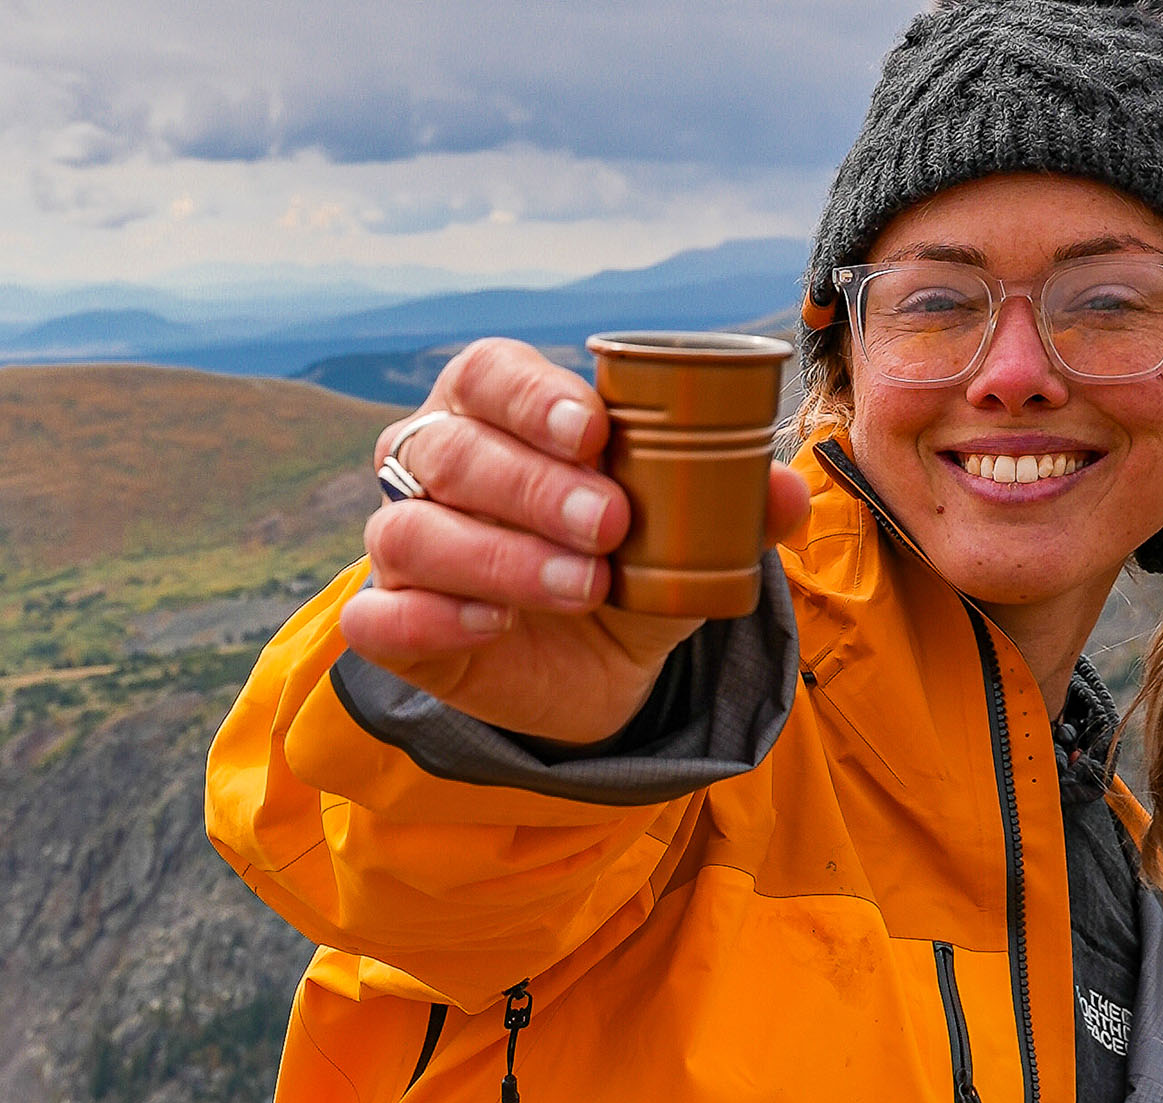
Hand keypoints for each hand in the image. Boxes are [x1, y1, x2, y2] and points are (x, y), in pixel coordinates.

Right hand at [347, 339, 812, 744]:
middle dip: (532, 487)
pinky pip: (375, 616)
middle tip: (610, 525)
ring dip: (498, 558)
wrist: (599, 668)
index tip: (594, 432)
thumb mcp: (689, 535)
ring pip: (408, 531)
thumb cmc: (630, 563)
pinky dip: (428, 619)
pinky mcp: (389, 623)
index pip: (489, 375)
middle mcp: (431, 464)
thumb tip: (787, 490)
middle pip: (449, 450)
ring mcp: (401, 543)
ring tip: (583, 586)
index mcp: (493, 409)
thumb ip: (734, 505)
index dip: (532, 398)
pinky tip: (493, 625)